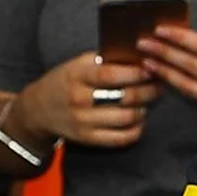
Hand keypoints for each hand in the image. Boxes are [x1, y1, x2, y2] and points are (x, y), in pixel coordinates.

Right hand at [10, 49, 153, 147]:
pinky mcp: (87, 139)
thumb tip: (138, 56)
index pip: (110, 74)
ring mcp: (83, 121)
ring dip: (144, 109)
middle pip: (124, 97)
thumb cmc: (64, 81)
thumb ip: (103, 60)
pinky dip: (136, 130)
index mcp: (77, 75)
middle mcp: (79, 99)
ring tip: (148, 101)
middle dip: (148, 91)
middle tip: (159, 85)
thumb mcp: (77, 64)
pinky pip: (120, 138)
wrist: (37, 110)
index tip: (151, 68)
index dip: (136, 73)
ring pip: (126, 118)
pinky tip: (139, 121)